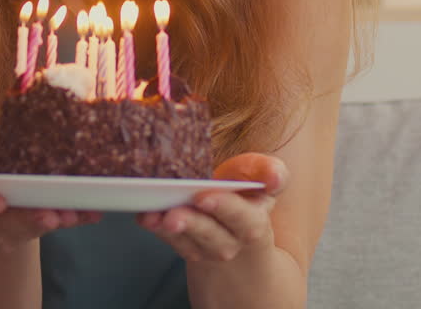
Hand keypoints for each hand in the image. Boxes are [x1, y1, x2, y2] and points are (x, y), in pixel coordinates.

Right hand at [0, 130, 100, 251]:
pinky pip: (58, 222)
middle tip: (47, 215)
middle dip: (27, 222)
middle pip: (3, 227)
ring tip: (71, 212)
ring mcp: (11, 227)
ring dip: (54, 221)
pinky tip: (92, 212)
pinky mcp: (38, 222)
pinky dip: (77, 218)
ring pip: (32, 229)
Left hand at [137, 153, 287, 262]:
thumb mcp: (261, 179)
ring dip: (167, 230)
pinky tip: (145, 215)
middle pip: (211, 235)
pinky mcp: (183, 247)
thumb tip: (275, 177)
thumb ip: (269, 171)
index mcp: (254, 222)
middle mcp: (231, 241)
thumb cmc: (246, 196)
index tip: (204, 197)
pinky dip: (155, 228)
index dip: (224, 208)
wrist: (234, 231)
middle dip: (191, 224)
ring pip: (186, 242)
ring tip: (152, 216)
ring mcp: (205, 249)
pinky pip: (168, 242)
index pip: (243, 219)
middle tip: (173, 215)